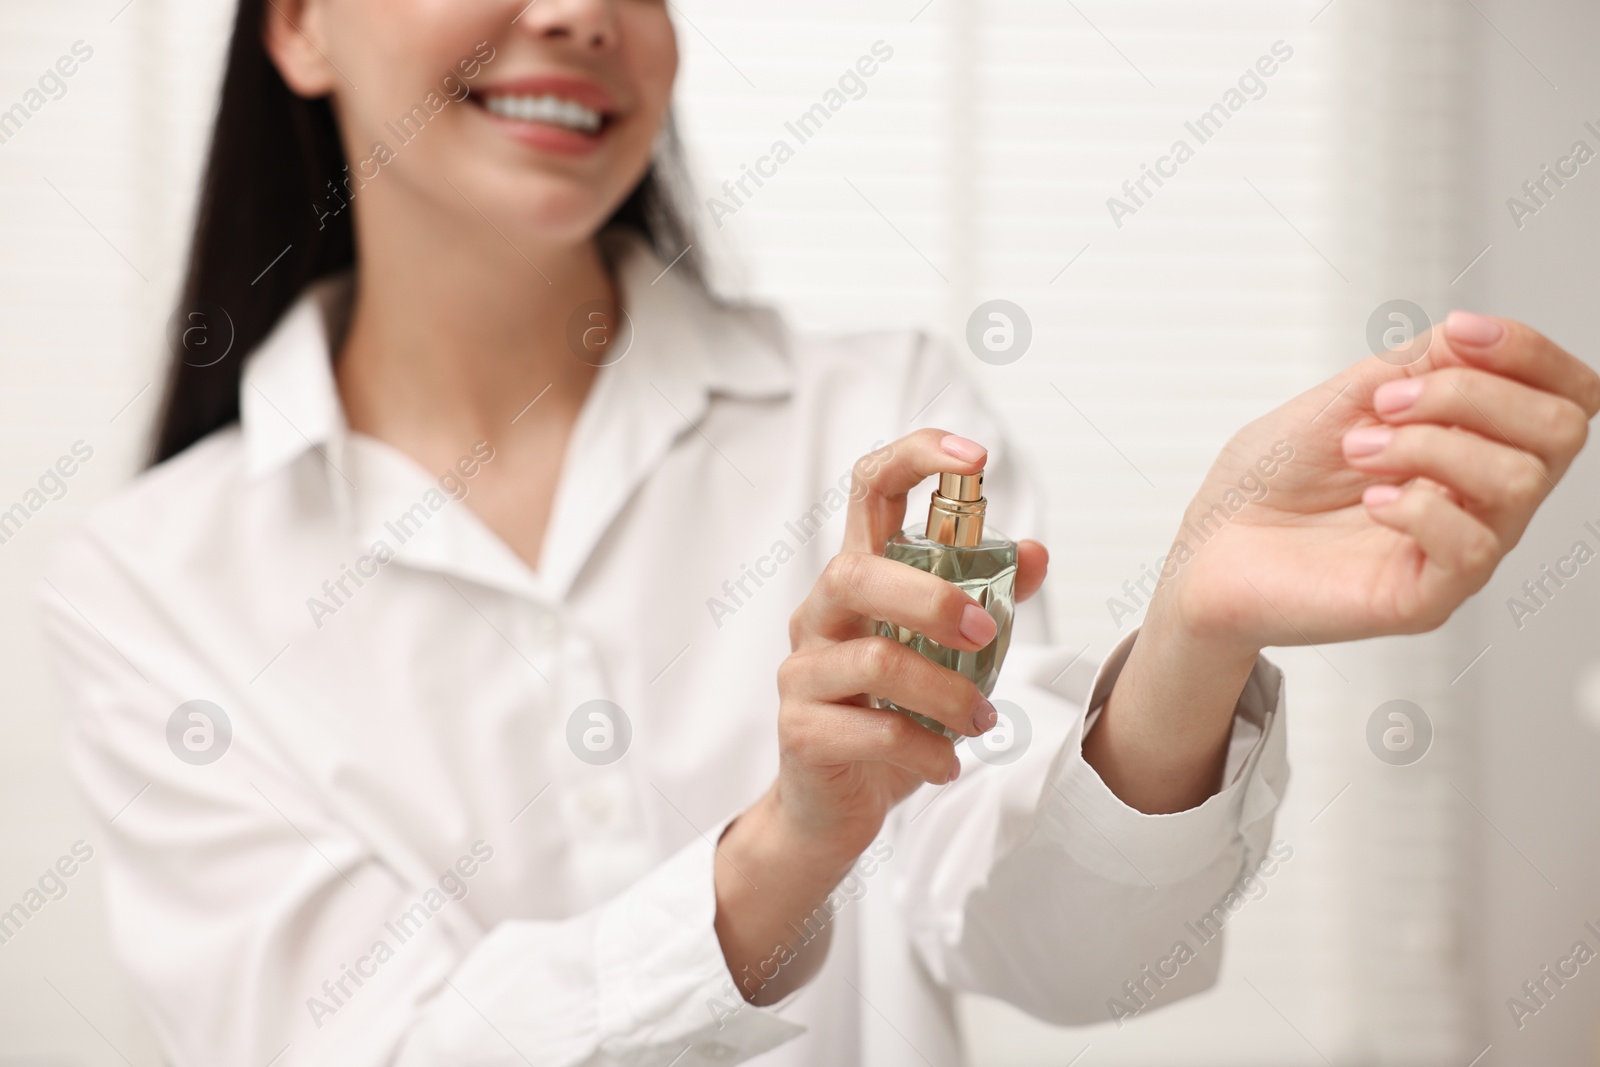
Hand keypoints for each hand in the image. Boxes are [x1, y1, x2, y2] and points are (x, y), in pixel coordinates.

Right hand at [770, 428, 1047, 856]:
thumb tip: (1035, 553)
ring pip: (874, 660)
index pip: (869, 489)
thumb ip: (987, 601)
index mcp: (859, 577)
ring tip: (983, 722)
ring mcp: (803, 673)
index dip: (916, 458)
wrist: (832, 806)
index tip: (977, 459)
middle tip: (987, 634)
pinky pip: (871, 732)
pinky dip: (926, 749)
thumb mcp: (949, 653)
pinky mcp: (800, 732)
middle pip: (857, 572)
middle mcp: (821, 614)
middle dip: (932, 598)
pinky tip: (949, 762)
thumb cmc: (888, 716)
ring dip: (946, 692)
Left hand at [1166, 311, 1599, 653]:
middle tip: (1384, 404)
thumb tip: (1477, 334)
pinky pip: (1472, 548)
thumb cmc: (1268, 481)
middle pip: (1561, 430)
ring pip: (1519, 480)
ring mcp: (1460, 548)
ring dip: (1429, 445)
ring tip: (1358, 451)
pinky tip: (1370, 502)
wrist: (1209, 546)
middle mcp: (1479, 496)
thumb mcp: (1343, 396)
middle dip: (1470, 394)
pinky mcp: (1427, 597)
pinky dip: (1417, 507)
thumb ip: (1418, 362)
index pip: (1565, 394)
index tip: (1460, 331)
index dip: (1531, 351)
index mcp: (1472, 442)